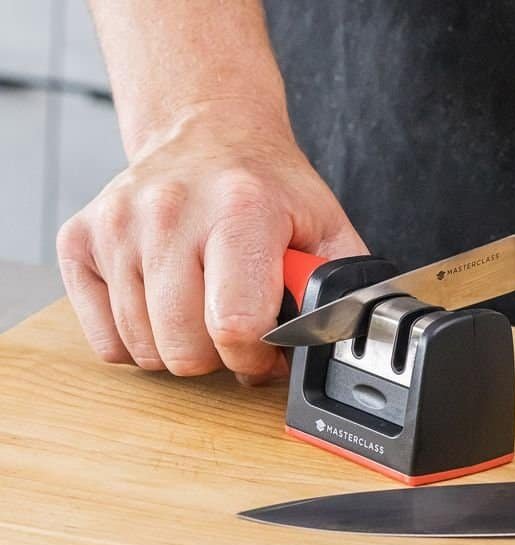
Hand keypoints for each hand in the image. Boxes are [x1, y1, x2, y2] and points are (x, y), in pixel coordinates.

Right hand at [57, 101, 366, 382]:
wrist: (209, 130)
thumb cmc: (267, 185)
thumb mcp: (326, 224)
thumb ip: (342, 285)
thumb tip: (347, 340)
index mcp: (241, 209)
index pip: (236, 325)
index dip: (256, 357)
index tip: (267, 349)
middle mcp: (170, 212)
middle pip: (184, 348)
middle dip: (219, 357)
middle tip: (236, 330)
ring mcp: (118, 225)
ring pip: (143, 348)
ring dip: (179, 347)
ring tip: (203, 308)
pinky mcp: (80, 239)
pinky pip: (104, 339)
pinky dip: (137, 339)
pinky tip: (164, 304)